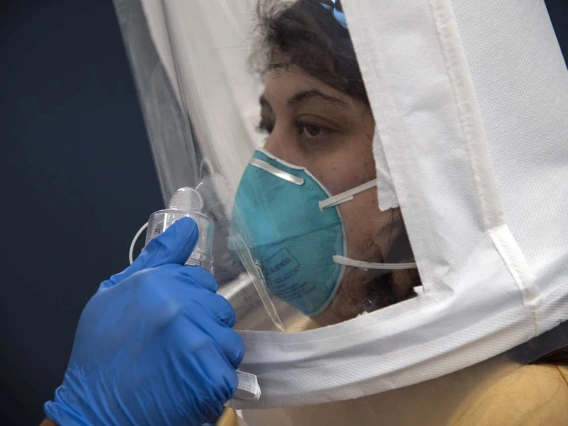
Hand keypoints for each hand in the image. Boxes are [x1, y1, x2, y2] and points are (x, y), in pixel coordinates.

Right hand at [44, 218, 243, 425]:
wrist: (93, 411)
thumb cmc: (101, 355)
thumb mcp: (114, 293)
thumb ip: (156, 258)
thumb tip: (188, 227)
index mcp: (158, 281)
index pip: (203, 281)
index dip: (191, 302)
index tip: (173, 319)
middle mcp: (180, 306)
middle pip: (220, 309)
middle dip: (204, 327)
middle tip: (175, 348)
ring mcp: (196, 341)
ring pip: (230, 341)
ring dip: (213, 356)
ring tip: (182, 369)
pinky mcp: (210, 375)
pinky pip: (230, 372)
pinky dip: (214, 383)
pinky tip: (188, 386)